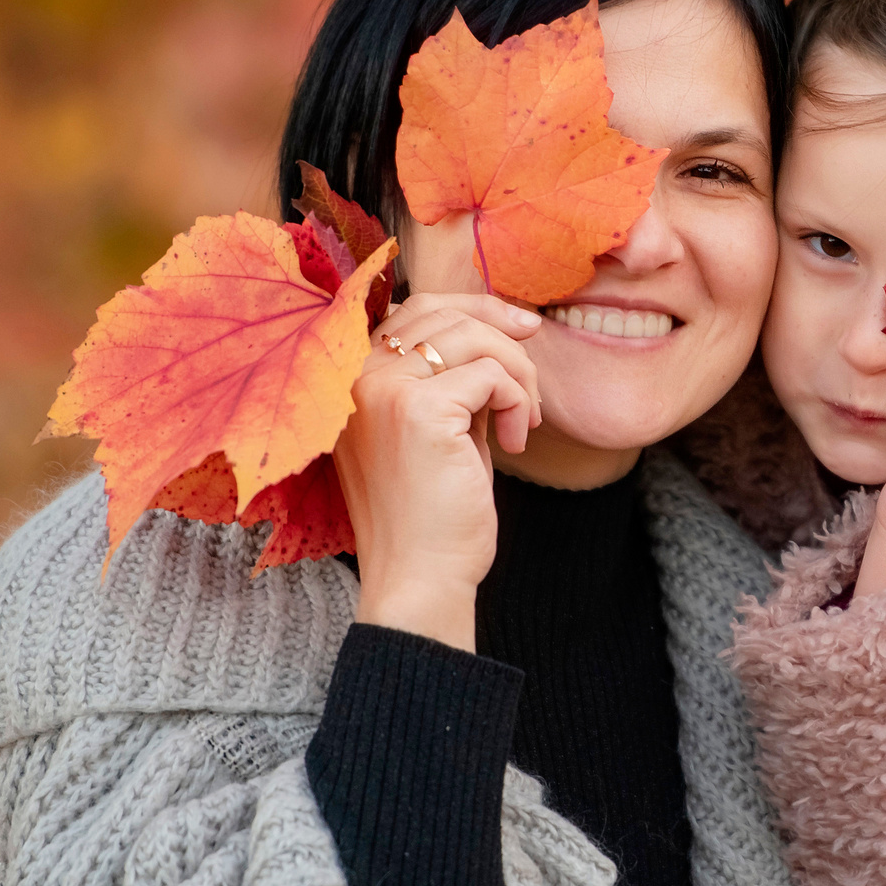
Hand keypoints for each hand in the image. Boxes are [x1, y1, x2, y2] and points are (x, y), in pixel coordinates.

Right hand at [334, 292, 543, 650]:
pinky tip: (514, 443)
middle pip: (444, 313)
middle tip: (535, 381)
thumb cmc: (432, 513)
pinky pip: (492, 375)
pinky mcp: (419, 411)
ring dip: (519, 376)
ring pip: (474, 338)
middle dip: (505, 336)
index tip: (522, 329)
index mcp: (350, 379)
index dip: (474, 309)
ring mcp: (382, 390)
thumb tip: (504, 327)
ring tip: (524, 424)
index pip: (414, 309)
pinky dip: (517, 402)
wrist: (420, 577)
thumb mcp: (438, 429)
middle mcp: (355, 376)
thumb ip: (452, 378)